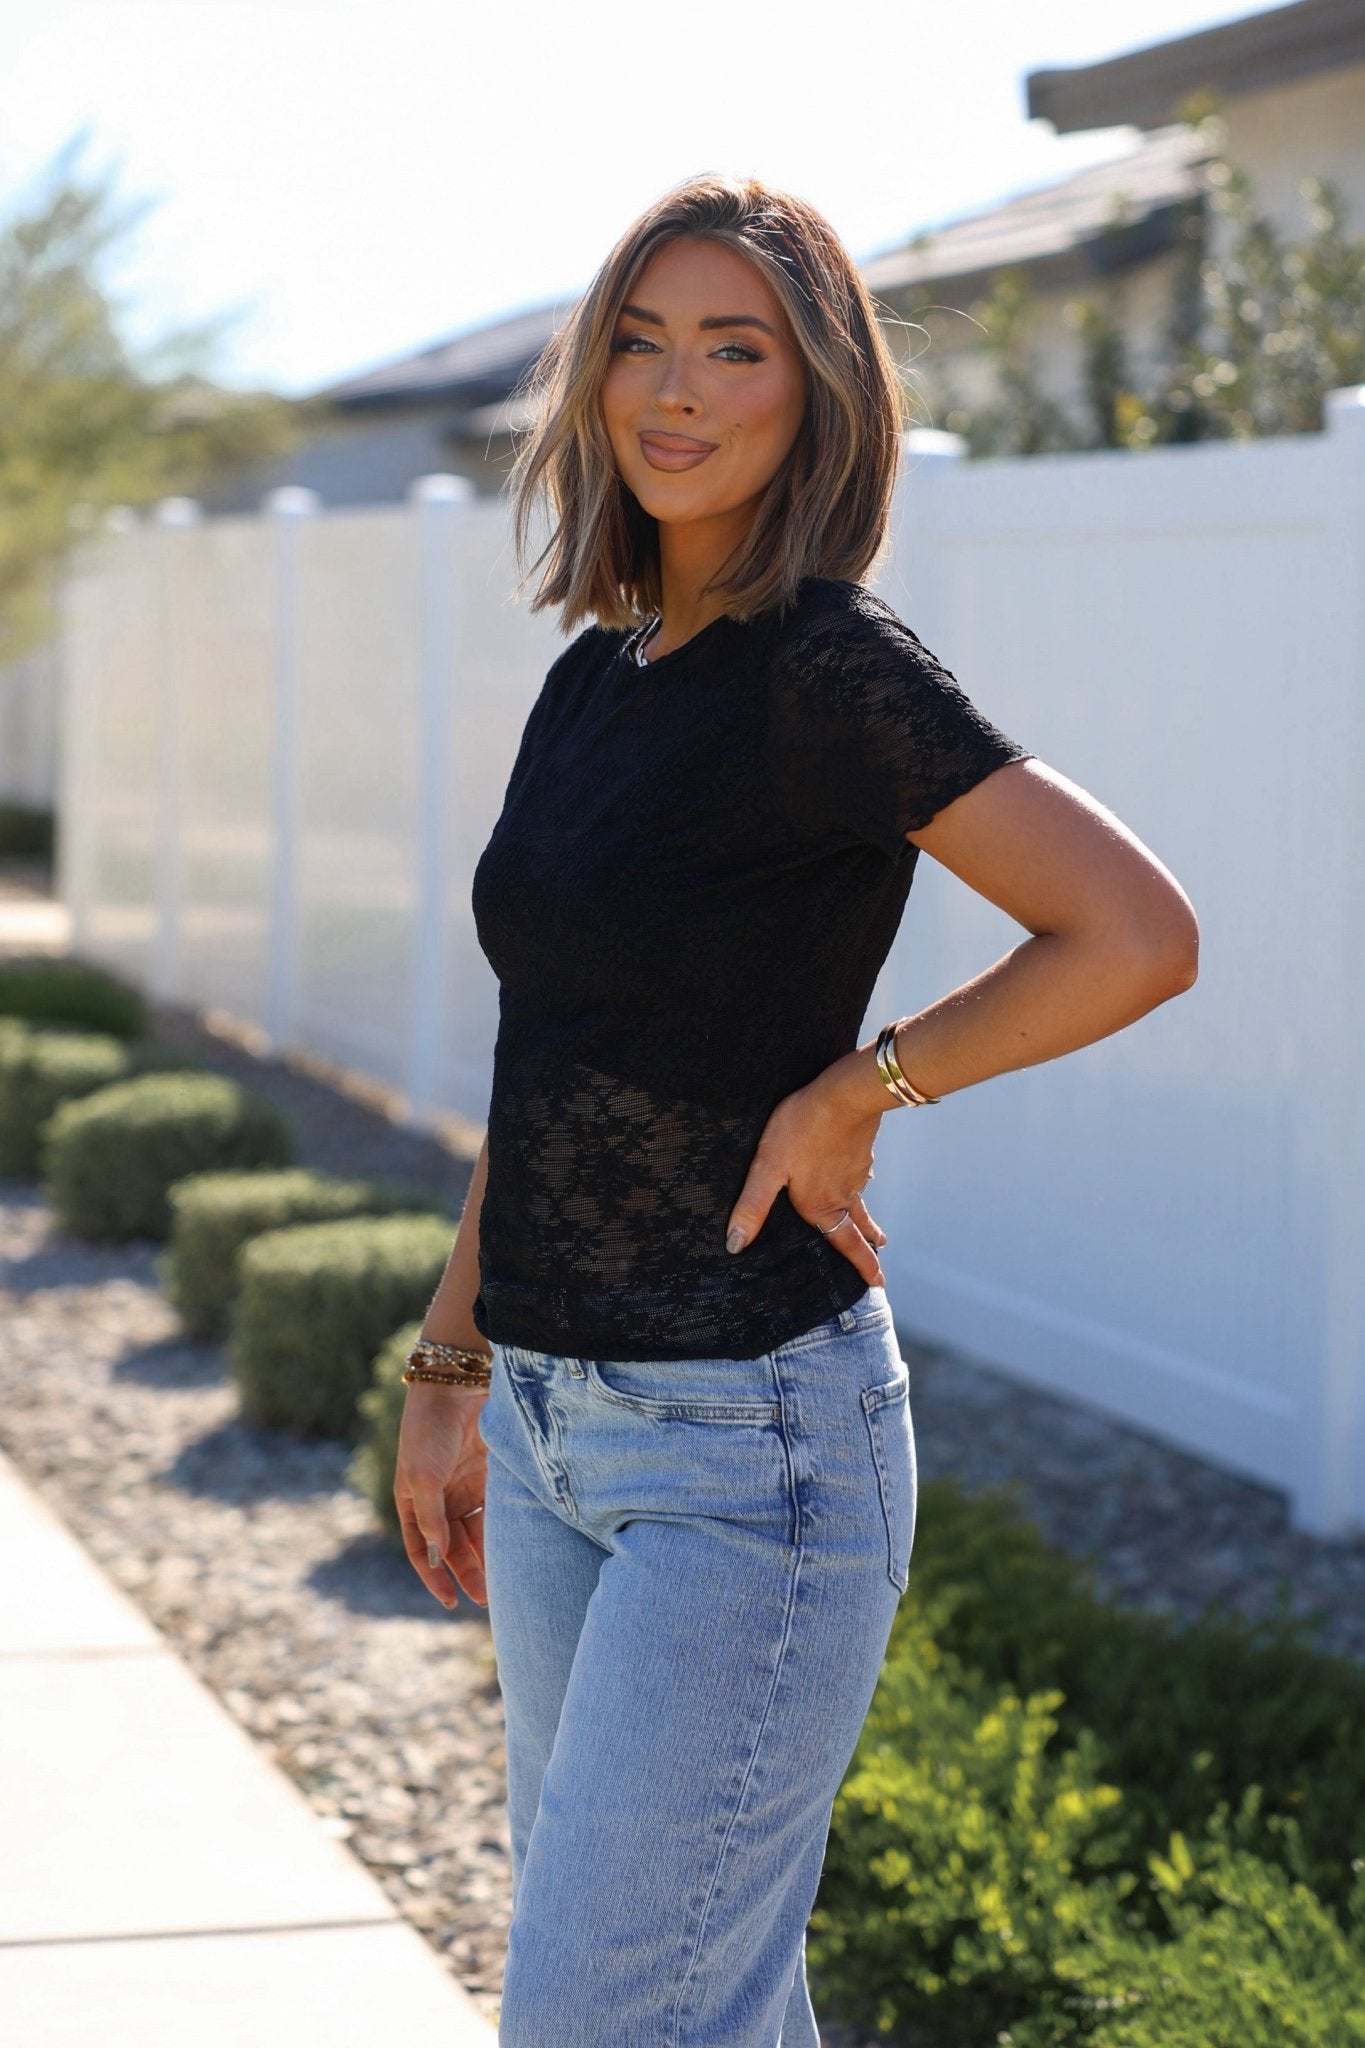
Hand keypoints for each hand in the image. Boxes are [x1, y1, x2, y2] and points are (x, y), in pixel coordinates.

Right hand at [394, 1382, 489, 1608]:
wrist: (457, 1386)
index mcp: (413, 1502)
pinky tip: (515, 1548)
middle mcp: (439, 1499)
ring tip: (502, 1579)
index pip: (421, 1550)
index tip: (450, 1601)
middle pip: (453, 1546)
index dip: (434, 1576)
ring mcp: (465, 1488)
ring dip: (487, 1556)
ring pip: (477, 1533)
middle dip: (467, 1572)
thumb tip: (438, 1555)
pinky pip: (496, 1511)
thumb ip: (432, 1515)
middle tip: (485, 1597)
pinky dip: (503, 1530)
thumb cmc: (429, 1429)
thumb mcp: (423, 1475)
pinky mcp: (489, 1476)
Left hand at [724, 1071, 888, 1285]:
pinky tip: (859, 1177)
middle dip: (869, 1247)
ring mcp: (856, 1173)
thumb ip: (752, 1206)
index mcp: (822, 1206)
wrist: (844, 1094)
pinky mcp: (861, 1151)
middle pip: (859, 1228)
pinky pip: (860, 1176)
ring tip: (873, 1229)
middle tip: (879, 1260)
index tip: (878, 1284)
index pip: (846, 1245)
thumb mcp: (767, 1168)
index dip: (862, 1265)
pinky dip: (860, 1185)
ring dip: (866, 1218)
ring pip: (861, 1201)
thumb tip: (736, 1245)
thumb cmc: (801, 1130)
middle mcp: (843, 1195)